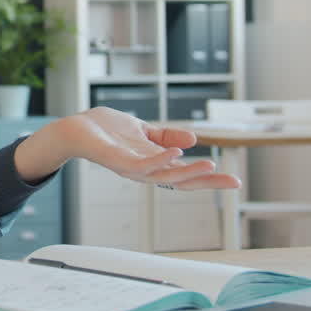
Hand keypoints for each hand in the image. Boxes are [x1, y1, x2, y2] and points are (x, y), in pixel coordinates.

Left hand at [14, 107, 241, 190]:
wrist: (74, 129)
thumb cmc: (105, 131)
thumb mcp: (143, 131)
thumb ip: (165, 137)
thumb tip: (194, 140)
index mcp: (153, 165)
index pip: (185, 174)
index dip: (209, 179)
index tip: (235, 180)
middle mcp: (144, 171)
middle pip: (180, 181)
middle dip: (207, 182)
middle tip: (233, 180)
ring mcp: (130, 168)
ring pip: (163, 176)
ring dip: (187, 171)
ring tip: (210, 165)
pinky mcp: (116, 160)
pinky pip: (140, 164)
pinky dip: (159, 160)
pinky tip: (176, 152)